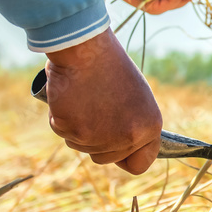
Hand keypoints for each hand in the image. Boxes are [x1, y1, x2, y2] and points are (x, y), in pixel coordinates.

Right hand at [44, 28, 162, 173]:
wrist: (86, 47)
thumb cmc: (110, 66)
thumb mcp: (136, 97)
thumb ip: (133, 124)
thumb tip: (124, 145)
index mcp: (149, 127)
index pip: (139, 164)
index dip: (125, 157)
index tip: (115, 146)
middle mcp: (128, 136)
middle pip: (105, 159)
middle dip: (96, 141)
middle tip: (94, 110)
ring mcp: (99, 136)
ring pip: (81, 147)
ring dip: (78, 128)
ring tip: (84, 98)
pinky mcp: (73, 129)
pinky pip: (62, 132)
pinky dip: (61, 117)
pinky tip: (70, 96)